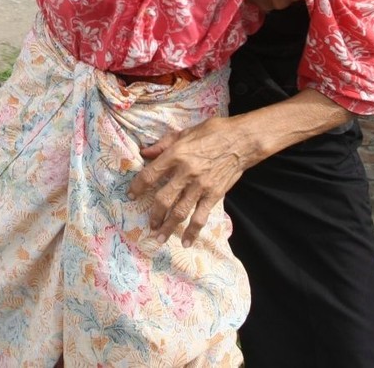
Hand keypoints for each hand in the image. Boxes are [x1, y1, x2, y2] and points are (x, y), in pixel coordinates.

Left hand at [127, 116, 248, 246]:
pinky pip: (201, 217)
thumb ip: (163, 144)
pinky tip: (186, 241)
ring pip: (180, 212)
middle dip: (154, 214)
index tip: (131, 195)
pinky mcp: (214, 195)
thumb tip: (144, 153)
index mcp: (176, 154)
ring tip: (160, 238)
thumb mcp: (185, 132)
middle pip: (164, 199)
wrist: (243, 140)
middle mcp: (186, 172)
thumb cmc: (213, 132)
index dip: (138, 187)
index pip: (150, 174)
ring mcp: (201, 186)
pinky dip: (193, 231)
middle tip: (149, 224)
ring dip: (168, 227)